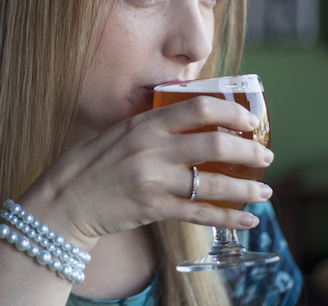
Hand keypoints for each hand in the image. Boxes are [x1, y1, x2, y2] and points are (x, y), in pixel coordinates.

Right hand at [17, 95, 273, 250]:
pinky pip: (199, 214)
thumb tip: (190, 117)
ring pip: (213, 184)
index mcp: (144, 124)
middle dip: (249, 151)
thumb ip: (152, 125)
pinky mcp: (153, 210)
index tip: (250, 119)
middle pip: (215, 145)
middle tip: (265, 156)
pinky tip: (248, 220)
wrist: (63, 202)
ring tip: (265, 190)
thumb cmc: (90, 164)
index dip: (232, 111)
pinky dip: (228, 219)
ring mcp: (153, 181)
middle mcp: (151, 150)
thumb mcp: (119, 132)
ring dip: (246, 188)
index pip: (198, 107)